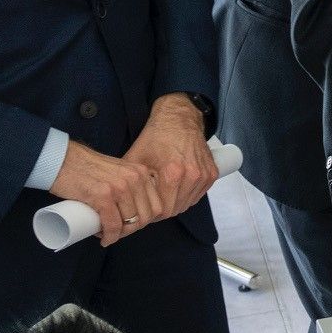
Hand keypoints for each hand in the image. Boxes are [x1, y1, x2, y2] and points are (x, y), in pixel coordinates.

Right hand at [48, 141, 165, 247]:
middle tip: (116, 232)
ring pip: (130, 223)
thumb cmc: (86, 167)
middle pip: (145, 217)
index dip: (143, 220)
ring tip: (106, 233)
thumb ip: (129, 181)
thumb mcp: (118, 170)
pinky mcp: (103, 195)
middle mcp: (135, 178)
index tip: (128, 225)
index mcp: (141, 173)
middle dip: (131, 230)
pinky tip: (103, 238)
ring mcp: (120, 186)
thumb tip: (135, 206)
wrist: (61, 159)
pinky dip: (109, 236)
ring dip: (119, 235)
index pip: (156, 206)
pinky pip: (113, 224)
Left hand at [123, 94, 219, 220]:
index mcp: (172, 173)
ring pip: (188, 203)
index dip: (151, 213)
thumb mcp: (136, 157)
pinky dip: (187, 195)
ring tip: (164, 194)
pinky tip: (177, 188)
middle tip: (152, 203)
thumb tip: (120, 201)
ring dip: (175, 203)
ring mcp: (204, 175)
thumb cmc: (156, 137)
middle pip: (176, 209)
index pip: (163, 210)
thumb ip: (129, 181)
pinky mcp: (211, 173)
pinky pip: (198, 195)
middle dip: (162, 209)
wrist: (179, 119)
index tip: (145, 208)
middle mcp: (191, 176)